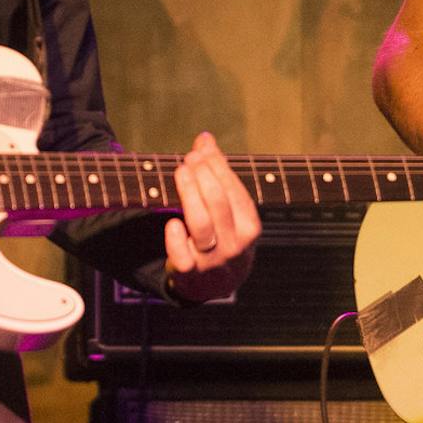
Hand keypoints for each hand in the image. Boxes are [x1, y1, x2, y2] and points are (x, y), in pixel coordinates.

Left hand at [161, 131, 260, 303]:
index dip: (217, 167)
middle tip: (188, 160)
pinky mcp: (190, 274)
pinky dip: (177, 238)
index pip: (235, 190)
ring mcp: (213, 260)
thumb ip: (218, 174)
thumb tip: (205, 139)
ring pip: (201, 224)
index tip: (200, 150)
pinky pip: (183, 256)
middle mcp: (235, 244)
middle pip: (218, 202)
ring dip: (189, 194)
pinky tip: (173, 223)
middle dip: (202, 175)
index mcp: (249, 226)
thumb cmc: (223, 235)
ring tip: (180, 173)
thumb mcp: (229, 210)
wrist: (216, 283)